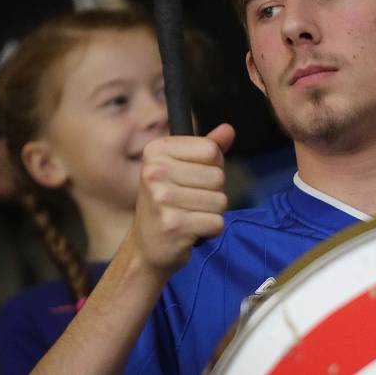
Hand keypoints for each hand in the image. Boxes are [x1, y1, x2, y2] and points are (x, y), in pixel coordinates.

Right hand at [131, 123, 235, 274]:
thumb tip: (229, 129)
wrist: (147, 247)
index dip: (212, 166)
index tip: (192, 179)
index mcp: (156, 150)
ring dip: (212, 212)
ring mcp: (162, 199)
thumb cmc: (168, 203)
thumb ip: (207, 148)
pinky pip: (217, 222)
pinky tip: (191, 231)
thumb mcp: (182, 168)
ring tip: (190, 216)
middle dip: (213, 192)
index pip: (211, 150)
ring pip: (220, 200)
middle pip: (217, 176)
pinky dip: (210, 230)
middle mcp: (155, 172)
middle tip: (190, 202)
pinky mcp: (173, 225)